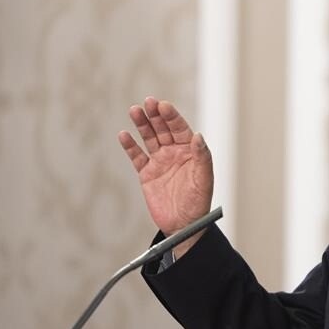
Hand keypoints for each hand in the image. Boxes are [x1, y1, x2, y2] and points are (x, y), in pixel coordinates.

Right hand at [119, 97, 212, 255]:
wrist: (184, 226)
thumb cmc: (199, 203)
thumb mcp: (204, 180)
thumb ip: (202, 157)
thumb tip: (198, 136)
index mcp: (190, 151)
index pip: (180, 128)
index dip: (172, 116)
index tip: (163, 106)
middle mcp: (174, 153)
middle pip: (163, 129)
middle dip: (155, 115)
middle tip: (148, 102)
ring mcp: (160, 162)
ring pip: (149, 138)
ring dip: (142, 124)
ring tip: (134, 110)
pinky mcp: (146, 174)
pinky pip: (136, 156)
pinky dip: (130, 146)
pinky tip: (124, 135)